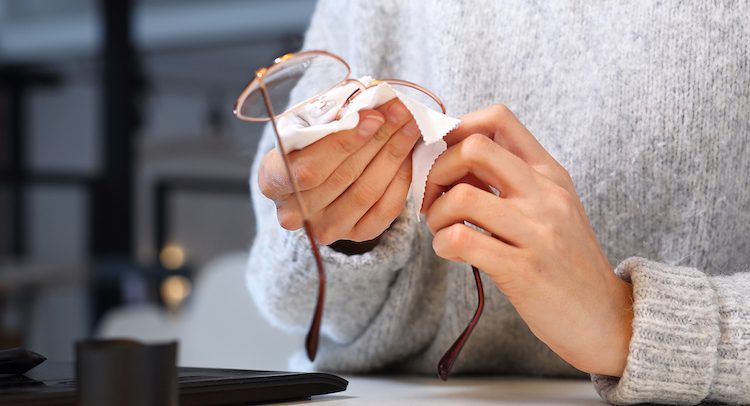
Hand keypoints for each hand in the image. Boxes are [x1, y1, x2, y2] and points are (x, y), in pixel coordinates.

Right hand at [259, 98, 419, 247]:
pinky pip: (384, 210)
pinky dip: (400, 179)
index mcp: (273, 180)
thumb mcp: (305, 126)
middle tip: (401, 112)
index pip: (309, 168)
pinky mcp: (354, 235)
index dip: (344, 142)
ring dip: (394, 155)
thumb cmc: (307, 145)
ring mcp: (325, 228)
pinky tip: (408, 154)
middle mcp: (294, 212)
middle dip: (377, 139)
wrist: (312, 183)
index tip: (374, 116)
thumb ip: (330, 119)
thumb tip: (370, 104)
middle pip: (343, 177)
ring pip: (366, 192)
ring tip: (410, 126)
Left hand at [422, 105, 633, 376]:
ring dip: (435, 213)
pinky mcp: (523, 269)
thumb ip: (513, 180)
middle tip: (432, 196)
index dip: (457, 128)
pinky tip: (449, 251)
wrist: (606, 317)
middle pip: (474, 148)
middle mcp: (545, 195)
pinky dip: (442, 243)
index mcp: (550, 174)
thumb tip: (455, 156)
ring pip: (461, 196)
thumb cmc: (566, 262)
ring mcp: (537, 231)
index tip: (443, 156)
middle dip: (437, 169)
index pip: (499, 119)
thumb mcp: (551, 208)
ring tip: (440, 229)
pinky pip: (462, 240)